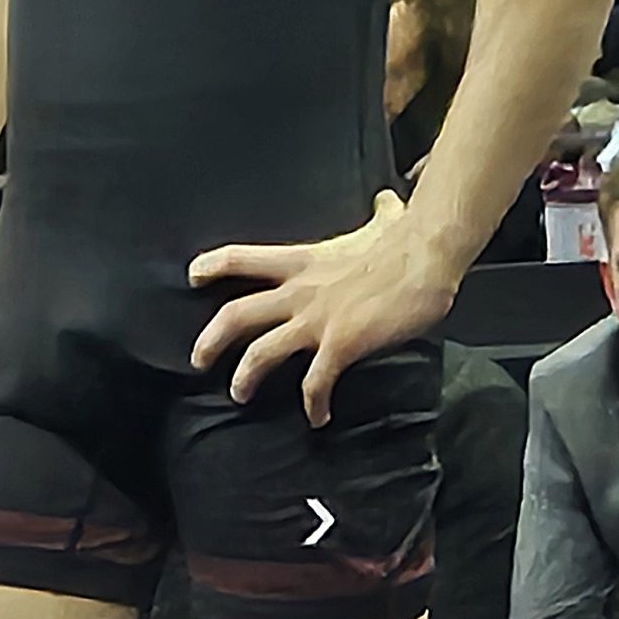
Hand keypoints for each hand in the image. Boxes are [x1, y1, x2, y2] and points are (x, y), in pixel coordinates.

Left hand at [189, 189, 455, 425]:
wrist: (425, 256)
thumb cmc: (405, 241)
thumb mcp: (384, 222)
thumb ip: (379, 215)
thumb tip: (390, 201)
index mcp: (303, 261)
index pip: (242, 258)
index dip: (213, 265)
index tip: (192, 275)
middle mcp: (299, 291)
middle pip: (236, 314)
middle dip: (210, 340)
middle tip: (198, 359)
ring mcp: (317, 319)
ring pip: (260, 352)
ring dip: (245, 377)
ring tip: (239, 393)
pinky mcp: (340, 344)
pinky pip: (316, 382)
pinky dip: (313, 404)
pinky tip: (318, 417)